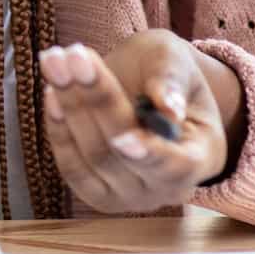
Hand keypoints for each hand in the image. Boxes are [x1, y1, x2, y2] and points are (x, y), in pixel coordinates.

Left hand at [38, 29, 243, 212]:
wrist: (141, 85)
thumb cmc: (164, 71)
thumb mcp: (174, 60)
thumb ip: (170, 80)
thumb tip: (169, 108)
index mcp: (204, 155)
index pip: (178, 166)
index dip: (149, 154)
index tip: (122, 137)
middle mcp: (170, 187)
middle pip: (123, 155)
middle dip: (96, 101)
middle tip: (73, 56)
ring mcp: (132, 197)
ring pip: (94, 157)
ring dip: (70, 107)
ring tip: (56, 61)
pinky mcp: (97, 193)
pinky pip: (73, 168)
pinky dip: (59, 129)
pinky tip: (51, 93)